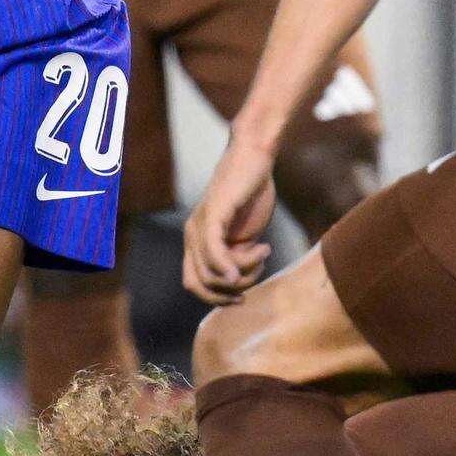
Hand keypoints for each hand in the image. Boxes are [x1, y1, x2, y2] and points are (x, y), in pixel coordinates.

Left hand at [182, 133, 276, 303]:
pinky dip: (232, 265)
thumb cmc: (252, 193)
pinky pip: (214, 252)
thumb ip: (237, 258)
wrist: (255, 157)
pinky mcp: (212, 215)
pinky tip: (258, 257)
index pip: (195, 283)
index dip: (217, 298)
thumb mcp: (246, 235)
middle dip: (230, 290)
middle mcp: (191, 234)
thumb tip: (237, 284)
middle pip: (200, 284)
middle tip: (258, 272)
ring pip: (211, 272)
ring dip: (244, 272)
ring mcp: (198, 225)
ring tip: (263, 250)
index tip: (244, 294)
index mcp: (197, 240)